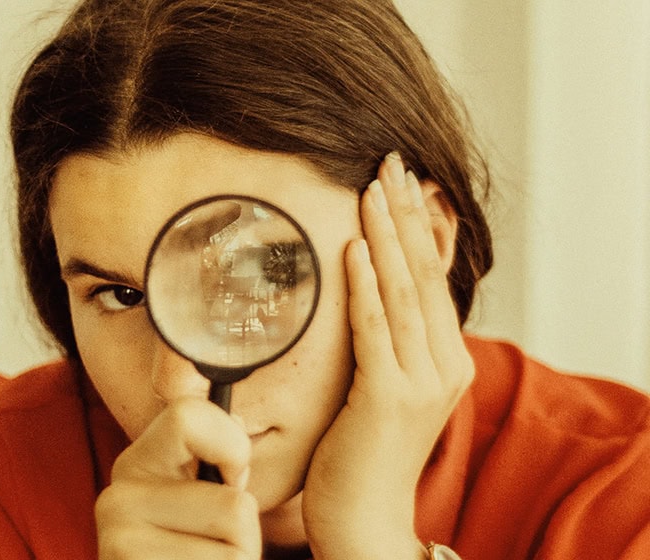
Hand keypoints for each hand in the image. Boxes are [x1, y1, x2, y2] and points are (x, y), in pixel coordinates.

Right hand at [95, 398, 261, 558]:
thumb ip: (217, 456)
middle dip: (246, 535)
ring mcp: (119, 546)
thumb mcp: (198, 497)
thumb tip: (243, 423)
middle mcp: (116, 499)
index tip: (232, 480)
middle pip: (234, 506)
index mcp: (136, 464)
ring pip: (238, 551)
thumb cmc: (190, 551)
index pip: (189, 415)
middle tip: (214, 549)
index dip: (232, 446)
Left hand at [302, 153, 473, 558]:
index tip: (402, 185)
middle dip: (406, 216)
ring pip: (404, 293)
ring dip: (386, 236)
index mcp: (448, 361)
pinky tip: (352, 248)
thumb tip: (373, 292)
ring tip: (372, 189)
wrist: (364, 518)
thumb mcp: (388, 389)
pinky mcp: (388, 398)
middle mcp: (445, 366)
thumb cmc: (364, 452)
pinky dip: (365, 285)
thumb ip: (393, 344)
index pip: (433, 281)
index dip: (418, 228)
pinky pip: (376, 328)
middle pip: (424, 275)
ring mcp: (422, 382)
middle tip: (390, 164)